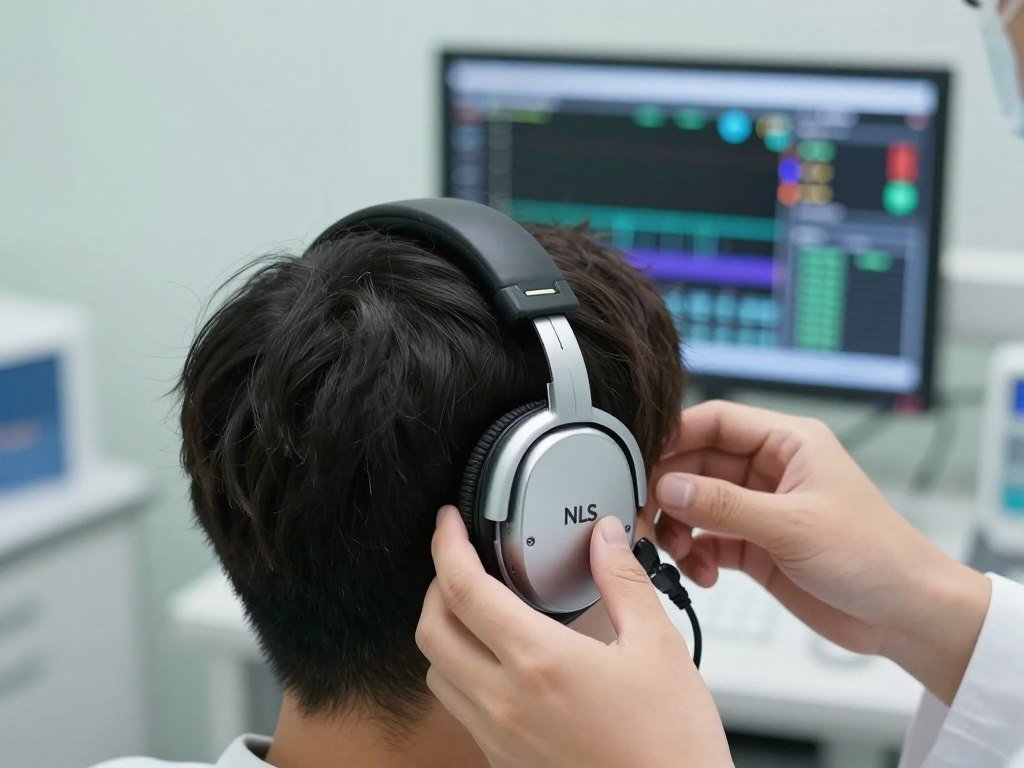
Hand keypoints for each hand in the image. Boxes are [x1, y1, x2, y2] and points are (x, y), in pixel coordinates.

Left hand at [416, 506, 732, 767]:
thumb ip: (625, 582)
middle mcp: (506, 701)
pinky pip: (460, 708)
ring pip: (438, 672)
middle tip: (461, 561)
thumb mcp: (659, 648)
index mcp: (540, 662)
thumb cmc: (671, 745)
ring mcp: (500, 736)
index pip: (463, 589)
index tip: (449, 522)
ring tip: (477, 611)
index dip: (447, 544)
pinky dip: (462, 673)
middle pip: (431, 630)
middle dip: (436, 585)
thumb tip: (608, 536)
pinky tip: (500, 662)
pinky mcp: (505, 762)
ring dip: (445, 633)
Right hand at [651, 400, 990, 704]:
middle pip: (697, 464)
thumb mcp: (794, 526)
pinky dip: (695, 556)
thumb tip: (670, 486)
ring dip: (679, 528)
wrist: (906, 615)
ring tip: (678, 553)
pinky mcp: (754, 546)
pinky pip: (705, 541)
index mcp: (787, 443)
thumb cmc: (876, 556)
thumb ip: (726, 505)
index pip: (716, 421)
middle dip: (671, 491)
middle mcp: (769, 471)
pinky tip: (704, 574)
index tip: (642, 459)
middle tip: (649, 516)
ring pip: (696, 504)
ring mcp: (759, 509)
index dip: (676, 435)